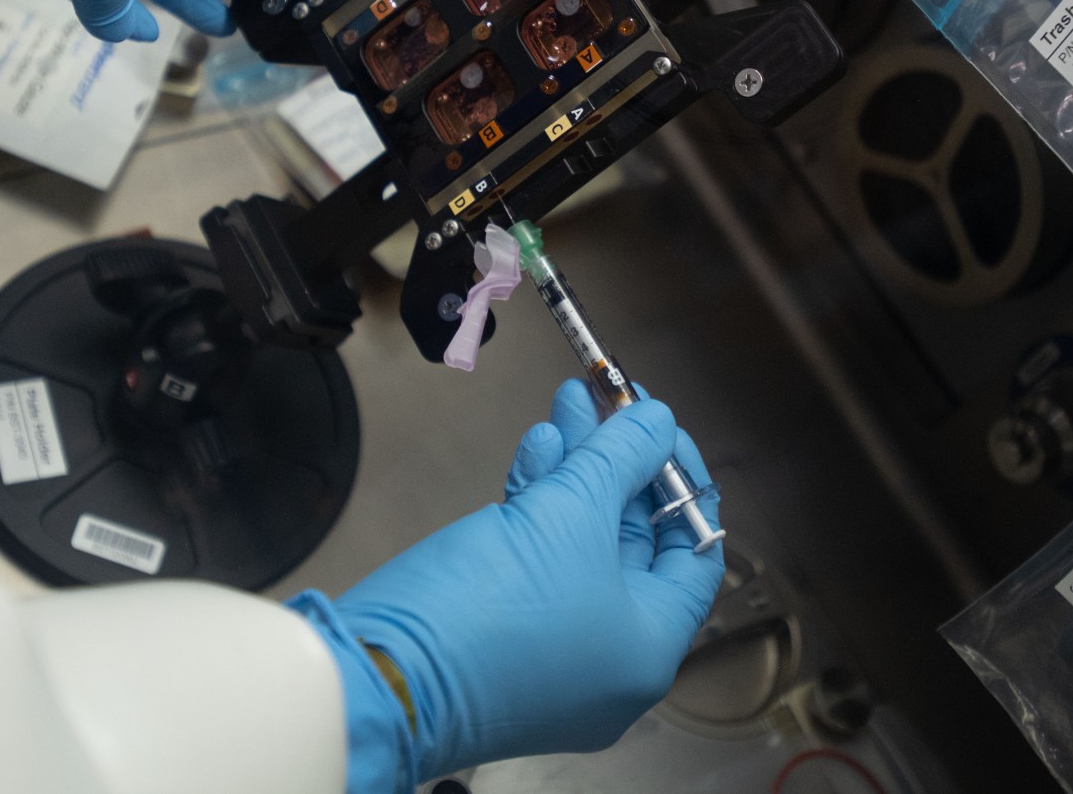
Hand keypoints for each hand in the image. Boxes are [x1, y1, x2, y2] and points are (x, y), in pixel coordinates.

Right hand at [331, 380, 723, 780]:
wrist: (380, 672)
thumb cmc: (493, 610)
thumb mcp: (571, 512)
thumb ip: (621, 457)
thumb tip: (656, 422)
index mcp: (648, 648)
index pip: (693, 554)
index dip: (683, 480)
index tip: (660, 427)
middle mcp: (608, 660)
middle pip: (632, 542)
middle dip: (618, 462)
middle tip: (607, 401)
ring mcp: (552, 651)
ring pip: (578, 544)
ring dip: (575, 470)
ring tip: (568, 403)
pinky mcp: (500, 635)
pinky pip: (535, 561)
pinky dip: (537, 504)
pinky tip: (535, 449)